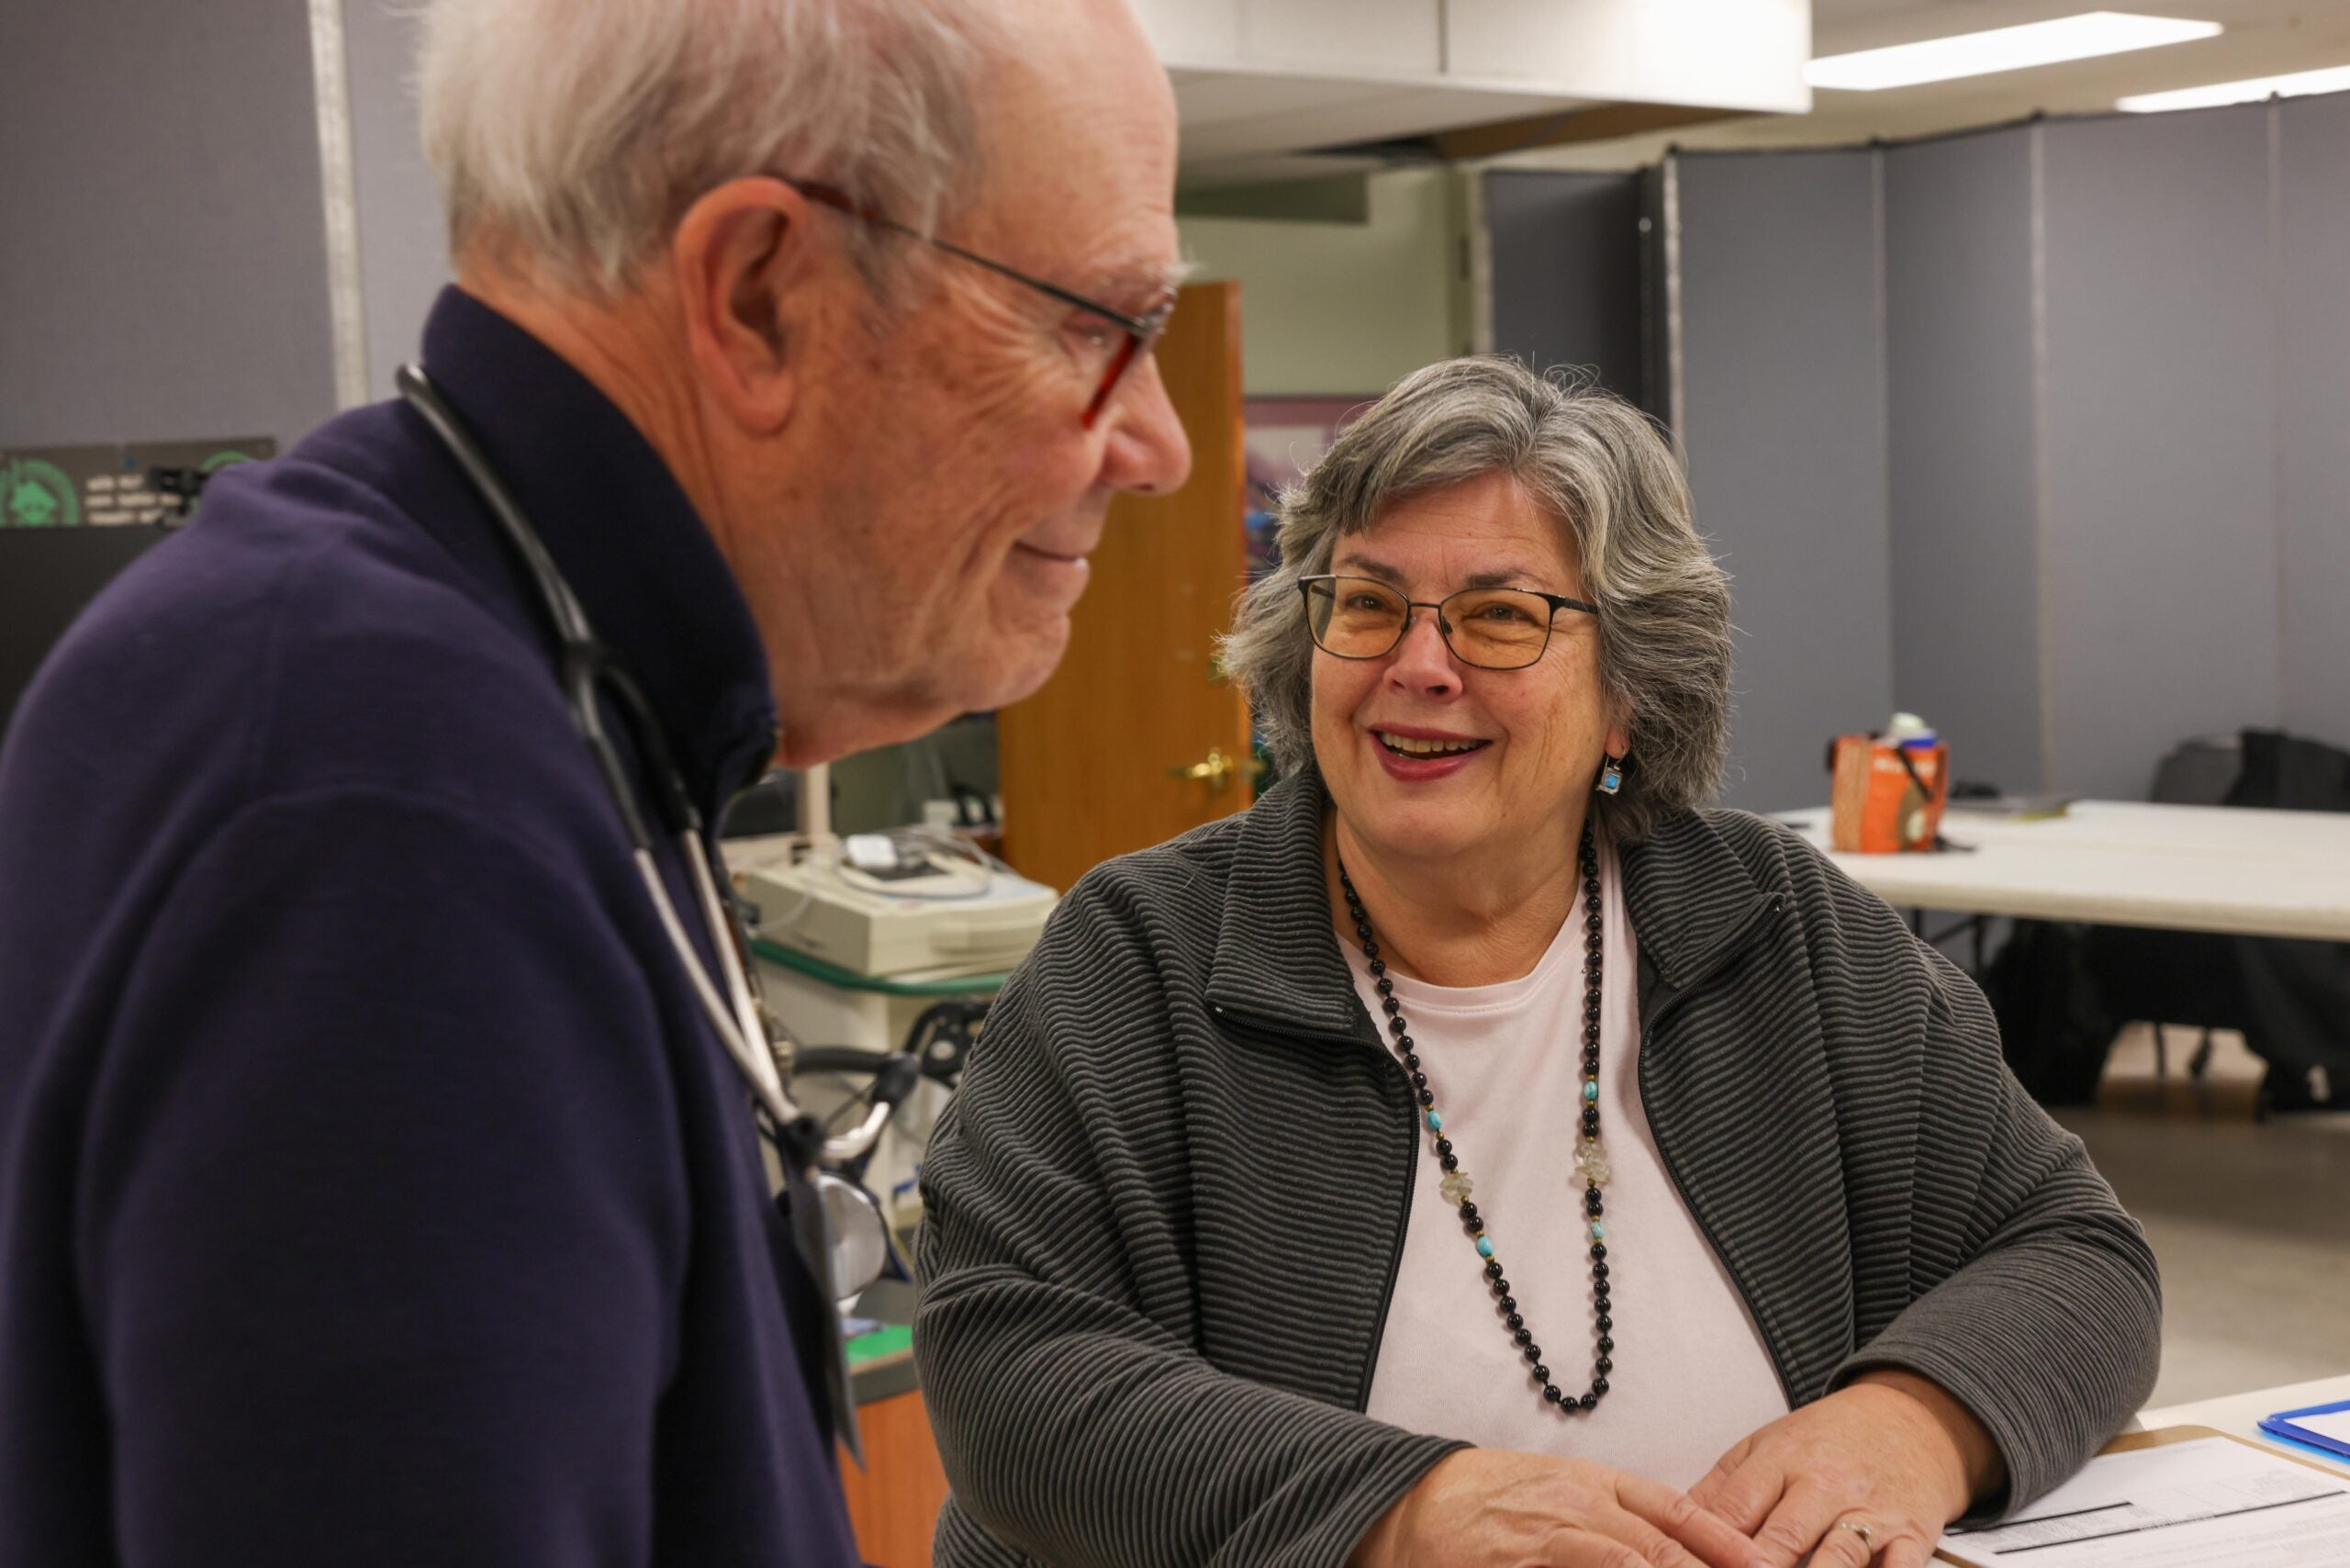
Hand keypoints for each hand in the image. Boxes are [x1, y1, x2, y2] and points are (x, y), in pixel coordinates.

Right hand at [1351, 1449, 1765, 1567]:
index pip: (1677, 1510)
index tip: (1767, 1567)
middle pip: (1664, 1547)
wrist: (1407, 1502)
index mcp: (1594, 1483)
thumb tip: (1670, 1544)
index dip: (1726, 1542)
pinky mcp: (1519, 1564)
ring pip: (1631, 1565)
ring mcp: (1549, 1537)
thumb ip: (1613, 1514)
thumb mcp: (1557, 1491)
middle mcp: (1578, 1504)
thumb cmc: (1485, 1501)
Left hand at [1688, 1371, 2002, 1567]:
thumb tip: (1673, 1523)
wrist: (1913, 1420)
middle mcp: (1824, 1484)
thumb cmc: (1828, 1440)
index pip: (1735, 1508)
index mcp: (1781, 1459)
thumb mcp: (1768, 1444)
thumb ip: (1722, 1486)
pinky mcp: (1913, 1535)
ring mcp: (1871, 1511)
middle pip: (1783, 1537)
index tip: (1687, 1566)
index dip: (1709, 1546)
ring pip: (1838, 1557)